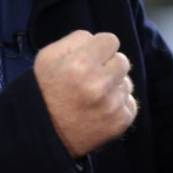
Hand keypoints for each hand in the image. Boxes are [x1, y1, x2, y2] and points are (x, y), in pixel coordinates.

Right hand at [34, 30, 137, 157]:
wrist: (41, 133)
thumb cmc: (44, 90)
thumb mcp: (48, 56)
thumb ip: (76, 40)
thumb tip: (97, 40)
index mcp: (81, 64)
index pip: (111, 41)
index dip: (100, 48)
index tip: (91, 58)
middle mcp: (99, 84)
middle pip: (123, 60)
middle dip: (109, 66)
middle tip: (92, 77)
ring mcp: (112, 105)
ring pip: (127, 83)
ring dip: (114, 86)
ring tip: (94, 96)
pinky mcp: (120, 122)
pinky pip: (130, 103)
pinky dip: (118, 106)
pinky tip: (100, 109)